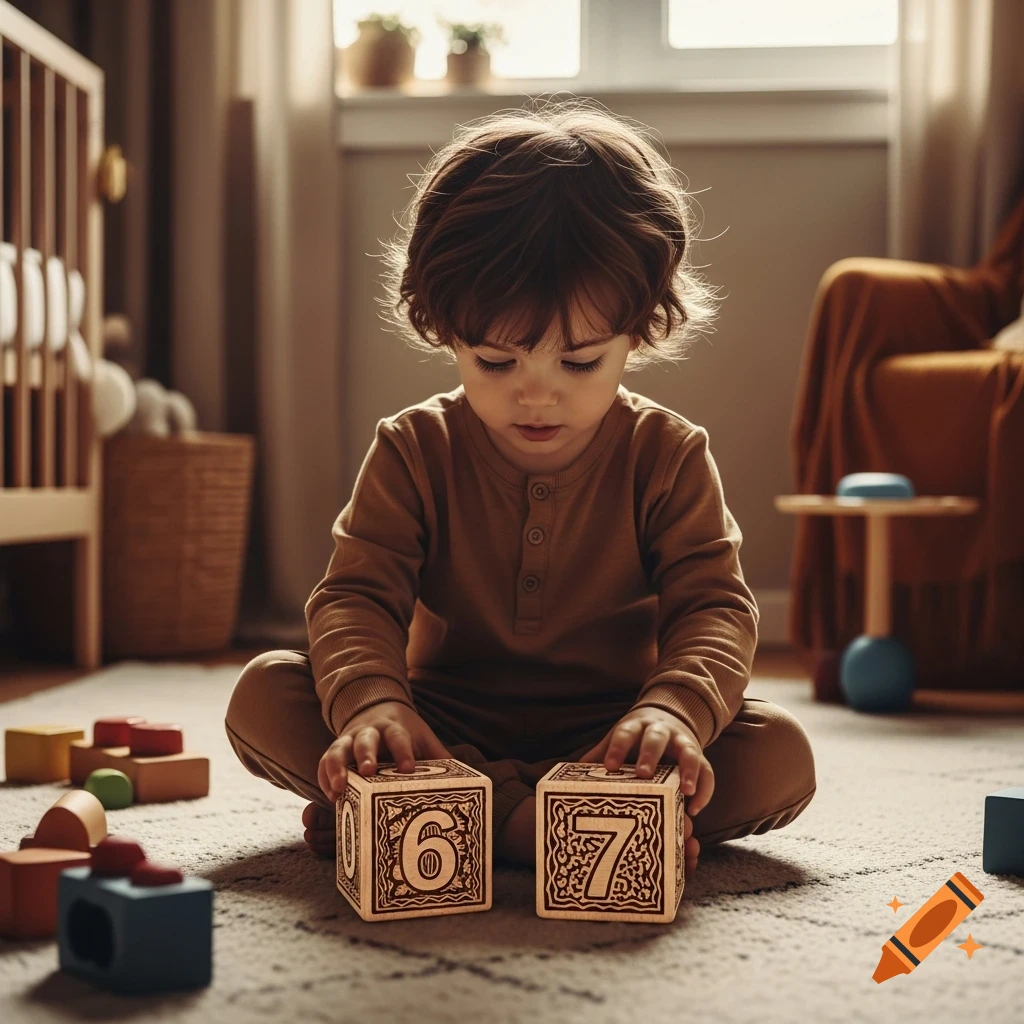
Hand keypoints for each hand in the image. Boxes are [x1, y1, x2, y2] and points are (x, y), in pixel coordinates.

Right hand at [317, 700, 451, 802]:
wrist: (377, 708)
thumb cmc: (405, 732)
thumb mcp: (423, 737)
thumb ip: (439, 756)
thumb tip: (469, 777)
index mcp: (394, 728)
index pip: (399, 738)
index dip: (403, 752)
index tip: (408, 769)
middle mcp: (369, 731)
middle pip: (365, 740)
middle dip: (365, 754)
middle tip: (367, 772)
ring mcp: (349, 739)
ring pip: (338, 750)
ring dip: (337, 768)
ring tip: (339, 789)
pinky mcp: (336, 750)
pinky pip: (324, 762)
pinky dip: (324, 777)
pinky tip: (331, 796)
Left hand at [579, 707, 714, 815]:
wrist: (668, 715)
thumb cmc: (635, 737)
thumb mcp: (617, 739)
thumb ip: (598, 755)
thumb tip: (566, 776)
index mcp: (636, 726)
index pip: (625, 733)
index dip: (617, 748)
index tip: (608, 767)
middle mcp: (661, 730)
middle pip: (656, 738)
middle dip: (650, 754)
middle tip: (643, 774)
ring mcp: (683, 741)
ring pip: (689, 751)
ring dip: (689, 770)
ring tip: (686, 792)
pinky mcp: (700, 756)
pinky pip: (708, 771)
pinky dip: (705, 790)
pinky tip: (695, 809)